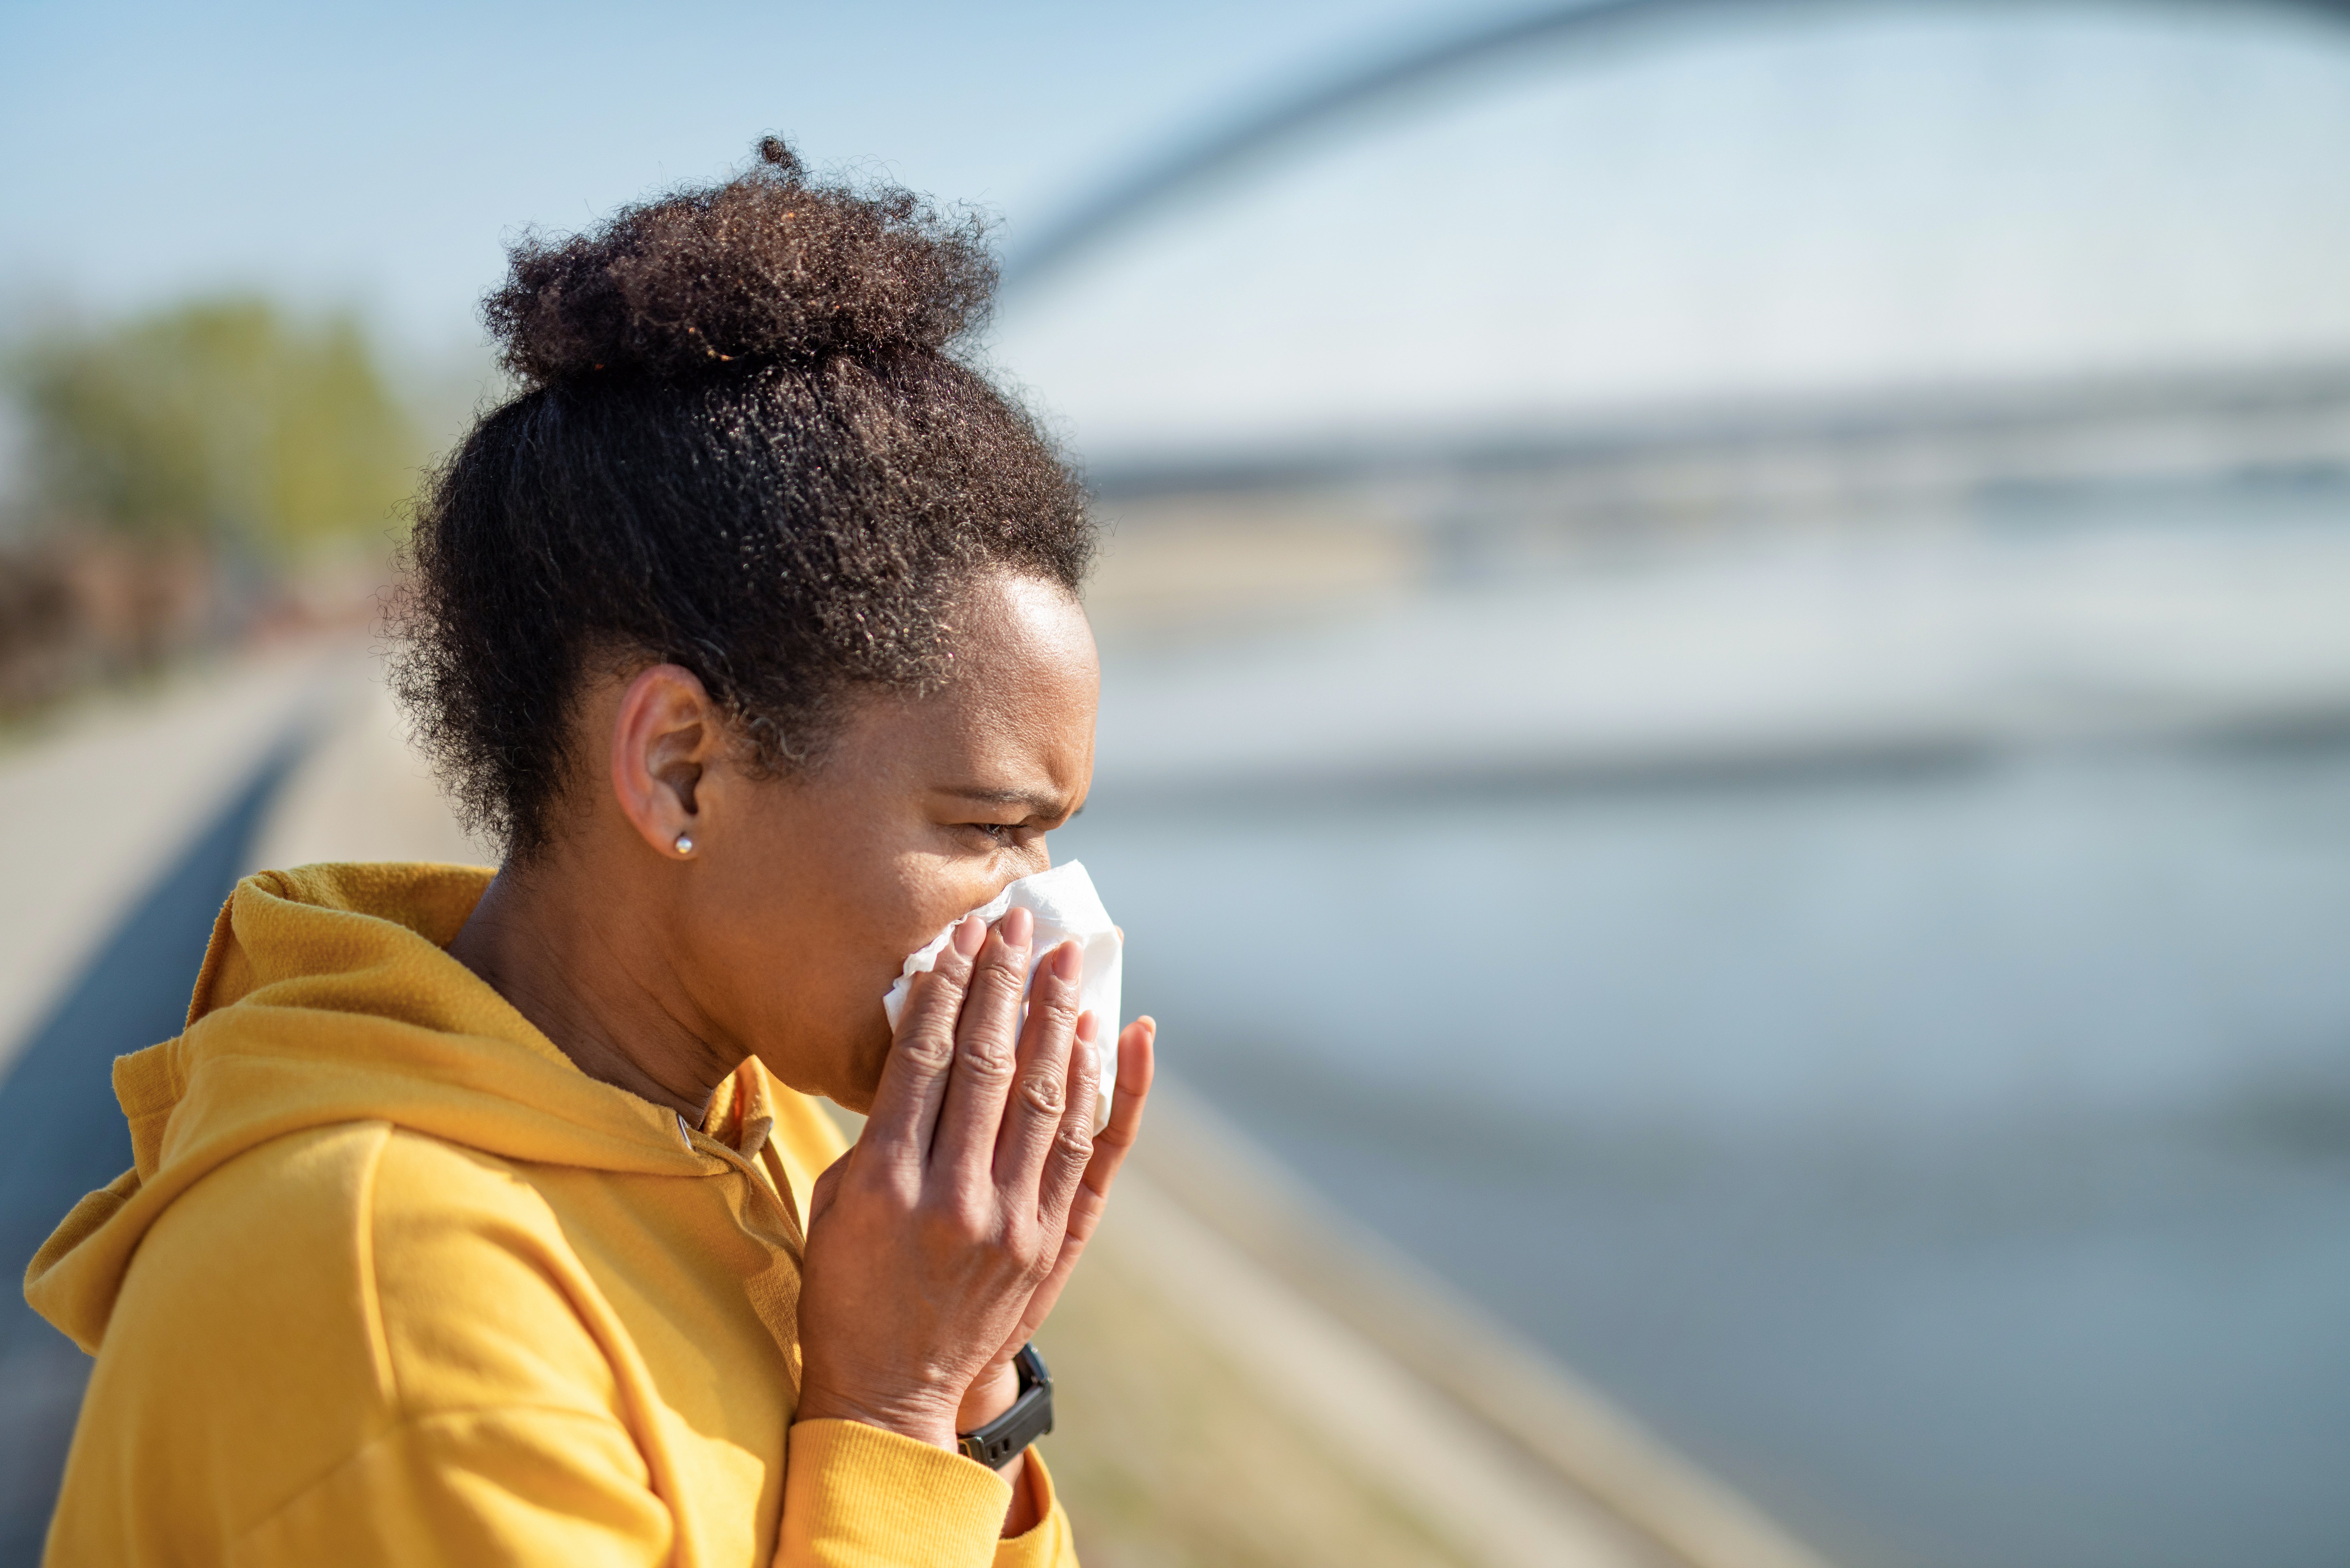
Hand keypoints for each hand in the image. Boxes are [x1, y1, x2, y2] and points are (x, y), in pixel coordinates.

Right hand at [795, 905, 1147, 1454]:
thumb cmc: (848, 1291)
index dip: (947, 989)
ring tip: (1067, 961)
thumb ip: (876, 1133)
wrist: (893, 1397)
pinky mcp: (1049, 1244)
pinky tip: (1119, 1037)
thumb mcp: (835, 1206)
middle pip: (989, 1065)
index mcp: (886, 1185)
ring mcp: (1011, 1223)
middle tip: (1020, 925)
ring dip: (1059, 1020)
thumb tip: (920, 1048)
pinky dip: (1110, 1090)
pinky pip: (1088, 1151)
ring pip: (1048, 1097)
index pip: (924, 1059)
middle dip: (1005, 985)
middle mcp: (954, 1199)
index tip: (963, 938)